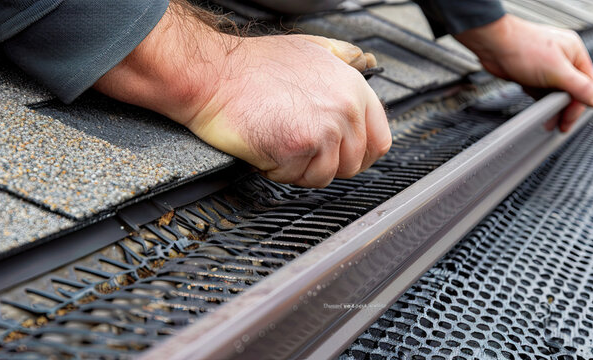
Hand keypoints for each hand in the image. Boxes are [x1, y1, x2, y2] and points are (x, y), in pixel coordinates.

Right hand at [94, 2, 389, 187]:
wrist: (213, 75)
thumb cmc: (252, 65)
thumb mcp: (312, 51)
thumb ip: (343, 68)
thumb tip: (362, 84)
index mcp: (353, 88)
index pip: (379, 141)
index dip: (359, 154)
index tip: (343, 156)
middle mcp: (345, 109)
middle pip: (353, 164)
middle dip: (326, 162)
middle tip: (300, 148)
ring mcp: (324, 130)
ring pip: (326, 176)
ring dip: (300, 168)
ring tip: (280, 142)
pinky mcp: (298, 149)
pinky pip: (297, 179)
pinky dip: (279, 170)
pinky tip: (267, 147)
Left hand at [455, 14, 592, 131]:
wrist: (493, 45)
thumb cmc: (523, 48)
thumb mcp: (557, 71)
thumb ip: (580, 88)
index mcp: (574, 52)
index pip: (587, 84)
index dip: (581, 104)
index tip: (571, 120)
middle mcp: (562, 58)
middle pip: (572, 90)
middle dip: (567, 109)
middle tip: (562, 125)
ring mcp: (546, 66)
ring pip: (556, 93)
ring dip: (553, 108)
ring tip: (550, 123)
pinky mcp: (532, 74)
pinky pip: (541, 92)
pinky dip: (541, 103)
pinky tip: (539, 113)